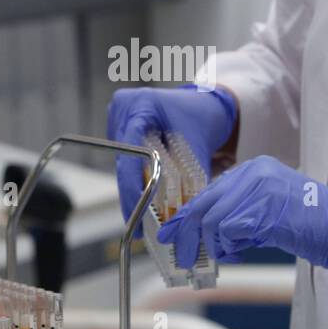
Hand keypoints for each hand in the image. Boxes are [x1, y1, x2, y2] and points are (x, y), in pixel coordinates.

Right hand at [106, 85, 237, 231]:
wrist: (208, 106)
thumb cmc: (204, 120)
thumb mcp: (197, 147)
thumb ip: (191, 179)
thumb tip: (185, 215)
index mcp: (141, 104)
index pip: (129, 151)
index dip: (131, 186)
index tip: (135, 213)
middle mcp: (124, 106)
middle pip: (123, 159)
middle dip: (132, 192)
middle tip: (138, 224)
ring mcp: (120, 114)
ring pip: (123, 161)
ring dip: (133, 185)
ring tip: (142, 213)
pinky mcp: (121, 124)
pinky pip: (126, 157)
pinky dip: (136, 175)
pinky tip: (144, 193)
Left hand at [157, 155, 327, 274]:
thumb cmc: (311, 225)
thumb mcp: (269, 211)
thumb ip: (239, 215)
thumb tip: (208, 235)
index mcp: (255, 168)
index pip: (209, 191)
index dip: (188, 214)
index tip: (172, 232)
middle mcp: (254, 172)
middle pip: (205, 203)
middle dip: (188, 232)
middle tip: (180, 254)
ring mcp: (258, 188)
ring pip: (213, 219)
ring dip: (213, 245)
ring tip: (223, 256)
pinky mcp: (263, 209)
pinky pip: (228, 230)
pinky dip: (227, 247)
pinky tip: (238, 253)